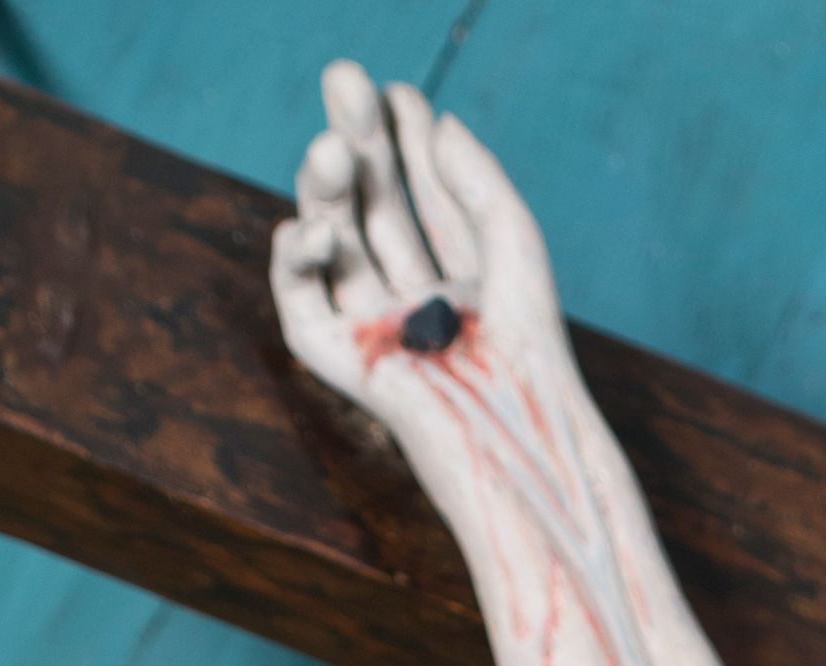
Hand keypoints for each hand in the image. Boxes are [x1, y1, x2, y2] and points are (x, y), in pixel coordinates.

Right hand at [271, 61, 562, 450]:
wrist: (518, 428)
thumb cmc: (530, 349)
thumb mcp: (511, 241)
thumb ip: (475, 179)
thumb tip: (437, 120)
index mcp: (456, 278)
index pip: (419, 194)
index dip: (403, 139)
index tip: (396, 91)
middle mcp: (411, 299)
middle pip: (370, 205)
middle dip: (356, 142)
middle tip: (344, 77)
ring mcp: (373, 327)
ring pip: (333, 239)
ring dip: (324, 187)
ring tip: (332, 146)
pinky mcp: (339, 359)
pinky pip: (300, 299)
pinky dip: (296, 259)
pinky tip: (314, 228)